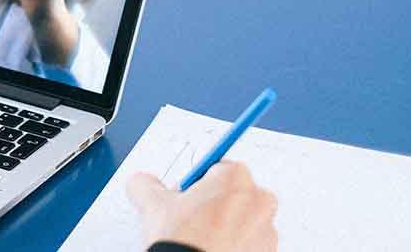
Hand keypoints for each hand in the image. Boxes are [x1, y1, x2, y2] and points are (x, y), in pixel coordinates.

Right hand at [128, 162, 278, 251]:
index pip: (216, 167)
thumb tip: (142, 182)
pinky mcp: (269, 251)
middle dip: (215, 200)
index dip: (197, 182)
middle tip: (192, 217)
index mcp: (235, 177)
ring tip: (201, 238)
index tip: (188, 193)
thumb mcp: (152, 204)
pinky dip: (236, 244)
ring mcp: (267, 228)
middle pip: (234, 190)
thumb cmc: (184, 240)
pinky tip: (213, 249)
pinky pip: (251, 241)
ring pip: (244, 217)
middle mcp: (258, 199)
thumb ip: (145, 183)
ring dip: (227, 224)